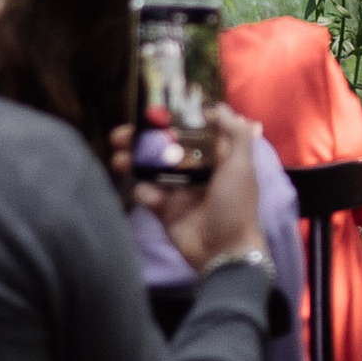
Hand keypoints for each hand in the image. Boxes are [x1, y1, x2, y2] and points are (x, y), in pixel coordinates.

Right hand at [113, 104, 266, 276]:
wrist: (223, 252)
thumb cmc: (236, 206)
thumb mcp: (242, 167)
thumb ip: (236, 135)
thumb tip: (220, 108)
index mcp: (215, 157)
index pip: (189, 131)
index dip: (171, 121)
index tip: (152, 111)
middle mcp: (195, 170)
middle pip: (164, 148)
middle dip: (142, 141)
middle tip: (120, 135)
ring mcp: (178, 190)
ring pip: (150, 169)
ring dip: (134, 162)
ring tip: (119, 159)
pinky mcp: (165, 210)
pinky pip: (148, 194)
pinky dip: (145, 193)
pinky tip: (151, 198)